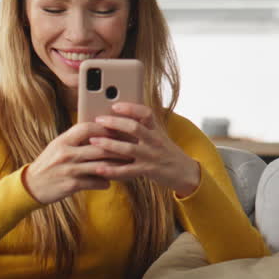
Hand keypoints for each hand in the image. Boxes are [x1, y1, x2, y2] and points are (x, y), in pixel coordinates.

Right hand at [21, 122, 119, 204]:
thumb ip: (76, 140)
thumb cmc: (49, 164)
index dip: (104, 128)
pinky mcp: (71, 185)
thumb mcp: (58, 147)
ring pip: (100, 166)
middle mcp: (66, 153)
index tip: (118, 130)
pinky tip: (109, 182)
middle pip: (99, 148)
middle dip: (118, 149)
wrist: (31, 185)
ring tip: (127, 167)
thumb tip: (100, 133)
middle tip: (132, 149)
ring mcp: (69, 170)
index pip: (86, 128)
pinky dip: (104, 182)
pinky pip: (94, 183)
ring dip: (116, 167)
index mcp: (62, 141)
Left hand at [87, 102, 201, 195]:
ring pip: (128, 149)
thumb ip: (143, 126)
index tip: (115, 105)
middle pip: (134, 128)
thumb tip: (120, 114)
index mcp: (156, 130)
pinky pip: (127, 171)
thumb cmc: (166, 152)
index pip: (146, 113)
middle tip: (98, 120)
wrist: (185, 172)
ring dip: (109, 144)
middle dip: (114, 123)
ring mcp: (151, 156)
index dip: (130, 108)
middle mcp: (155, 141)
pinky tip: (99, 168)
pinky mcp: (148, 171)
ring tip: (93, 140)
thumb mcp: (158, 135)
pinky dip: (112, 170)